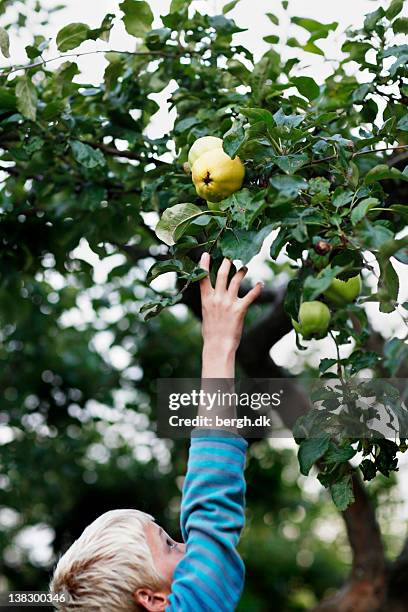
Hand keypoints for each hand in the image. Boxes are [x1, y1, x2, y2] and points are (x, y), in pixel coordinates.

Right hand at [199, 253, 262, 377]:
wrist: (218, 346)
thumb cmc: (211, 332)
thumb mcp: (205, 313)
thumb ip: (209, 301)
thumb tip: (212, 293)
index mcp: (206, 299)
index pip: (203, 278)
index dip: (204, 265)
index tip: (206, 254)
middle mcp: (217, 298)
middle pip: (222, 274)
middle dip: (227, 262)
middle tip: (231, 254)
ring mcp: (228, 303)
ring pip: (236, 280)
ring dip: (242, 271)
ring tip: (245, 267)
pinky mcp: (240, 310)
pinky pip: (251, 296)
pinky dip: (257, 289)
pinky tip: (261, 284)